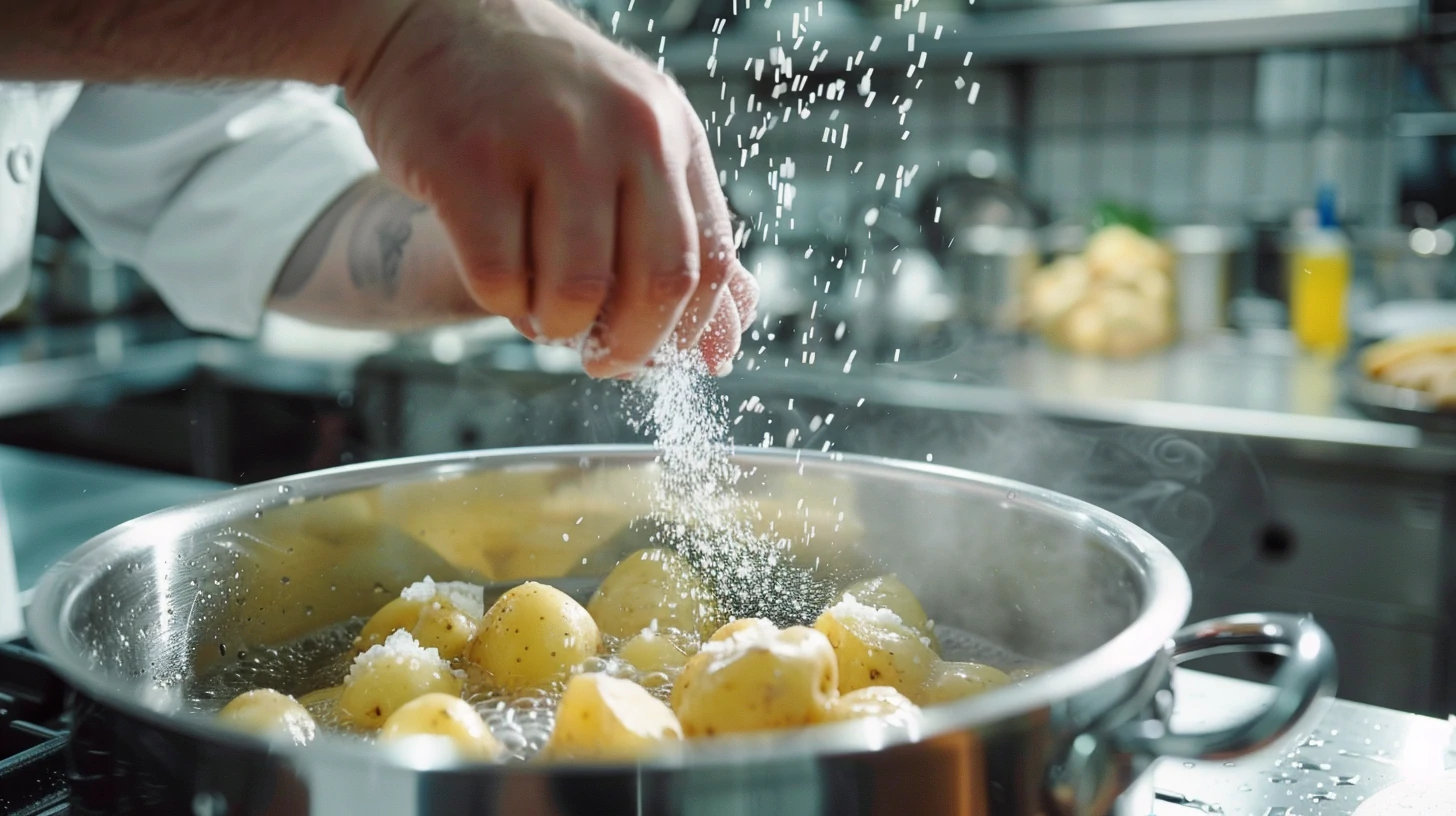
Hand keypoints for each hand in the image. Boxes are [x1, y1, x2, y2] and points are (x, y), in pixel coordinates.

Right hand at [344, 0, 756, 376]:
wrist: (426, 18)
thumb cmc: (533, 102)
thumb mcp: (627, 141)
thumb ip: (679, 236)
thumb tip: (722, 351)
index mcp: (671, 130)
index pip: (713, 261)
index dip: (686, 332)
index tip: (649, 355)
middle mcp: (624, 128)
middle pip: (659, 284)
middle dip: (630, 346)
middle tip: (598, 359)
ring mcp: (548, 139)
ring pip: (577, 291)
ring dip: (558, 327)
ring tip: (541, 312)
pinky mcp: (469, 161)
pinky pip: (501, 279)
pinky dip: (503, 305)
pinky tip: (500, 282)